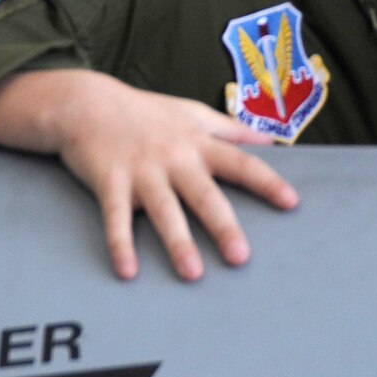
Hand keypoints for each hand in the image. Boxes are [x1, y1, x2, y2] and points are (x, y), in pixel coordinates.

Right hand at [0, 70, 297, 279]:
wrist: (85, 102)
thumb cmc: (144, 112)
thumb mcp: (192, 112)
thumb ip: (231, 129)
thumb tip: (272, 139)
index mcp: (197, 143)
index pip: (239, 163)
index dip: (266, 182)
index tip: (291, 203)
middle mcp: (174, 158)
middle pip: (204, 195)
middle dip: (223, 226)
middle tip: (240, 258)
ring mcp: (141, 171)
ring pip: (164, 210)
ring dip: (178, 242)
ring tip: (193, 274)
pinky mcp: (109, 181)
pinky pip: (116, 217)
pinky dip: (120, 244)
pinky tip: (128, 271)